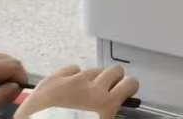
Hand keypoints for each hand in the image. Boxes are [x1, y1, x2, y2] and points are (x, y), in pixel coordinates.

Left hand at [14, 66, 137, 118]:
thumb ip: (108, 115)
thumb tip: (111, 111)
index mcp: (106, 104)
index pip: (130, 83)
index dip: (128, 87)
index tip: (125, 90)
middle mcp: (92, 88)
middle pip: (115, 70)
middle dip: (113, 79)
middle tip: (105, 90)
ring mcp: (71, 81)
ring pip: (93, 69)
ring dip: (92, 79)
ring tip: (83, 92)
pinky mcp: (52, 80)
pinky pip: (71, 68)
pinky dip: (72, 76)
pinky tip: (67, 87)